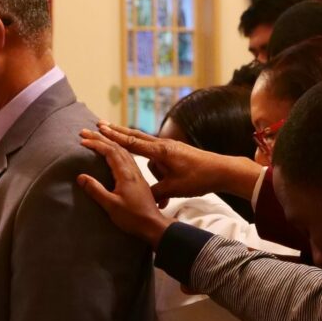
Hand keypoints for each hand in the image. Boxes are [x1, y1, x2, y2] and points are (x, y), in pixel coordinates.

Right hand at [78, 129, 173, 247]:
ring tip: (98, 134)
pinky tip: (114, 151)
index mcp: (127, 174)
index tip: (82, 140)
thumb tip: (80, 176)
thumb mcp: (111, 206)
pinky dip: (118, 149)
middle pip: (118, 146)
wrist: (155, 226)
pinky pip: (128, 157)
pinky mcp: (139, 178)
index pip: (111, 151)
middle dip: (101, 137)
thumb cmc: (133, 218)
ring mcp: (138, 173)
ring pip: (124, 150)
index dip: (96, 144)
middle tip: (85, 131)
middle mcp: (134, 169)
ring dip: (110, 141)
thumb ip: (96, 190)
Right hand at [95, 122, 262, 202]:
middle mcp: (164, 145)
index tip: (100, 129)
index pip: (132, 143)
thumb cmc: (199, 178)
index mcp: (161, 152)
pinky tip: (152, 168)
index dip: (114, 137)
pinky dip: (148, 157)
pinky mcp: (176, 152)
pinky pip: (156, 153)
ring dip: (133, 145)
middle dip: (117, 131)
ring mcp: (170, 147)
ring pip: (146, 146)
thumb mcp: (174, 189)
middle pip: (135, 136)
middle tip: (100, 124)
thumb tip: (144, 196)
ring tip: (124, 148)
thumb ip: (156, 192)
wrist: (222, 171)